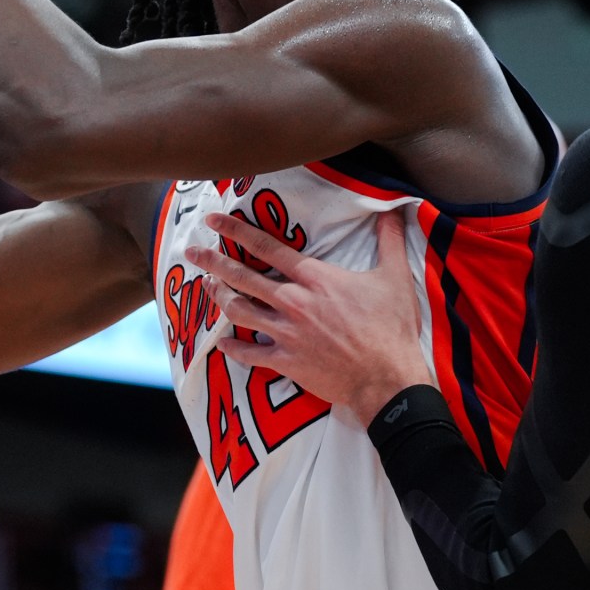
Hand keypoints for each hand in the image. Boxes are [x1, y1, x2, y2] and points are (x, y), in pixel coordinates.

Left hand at [187, 208, 431, 426]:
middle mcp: (294, 302)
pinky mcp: (285, 362)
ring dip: (219, 297)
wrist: (386, 379)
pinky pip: (249, 353)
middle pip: (242, 277)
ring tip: (207, 286)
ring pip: (239, 311)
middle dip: (213, 262)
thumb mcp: (395, 278)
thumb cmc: (392, 329)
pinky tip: (221, 342)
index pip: (267, 247)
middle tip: (192, 252)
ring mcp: (286, 334)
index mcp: (315, 279)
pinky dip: (232, 347)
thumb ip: (391, 240)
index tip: (213, 220)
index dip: (236, 230)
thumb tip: (396, 210)